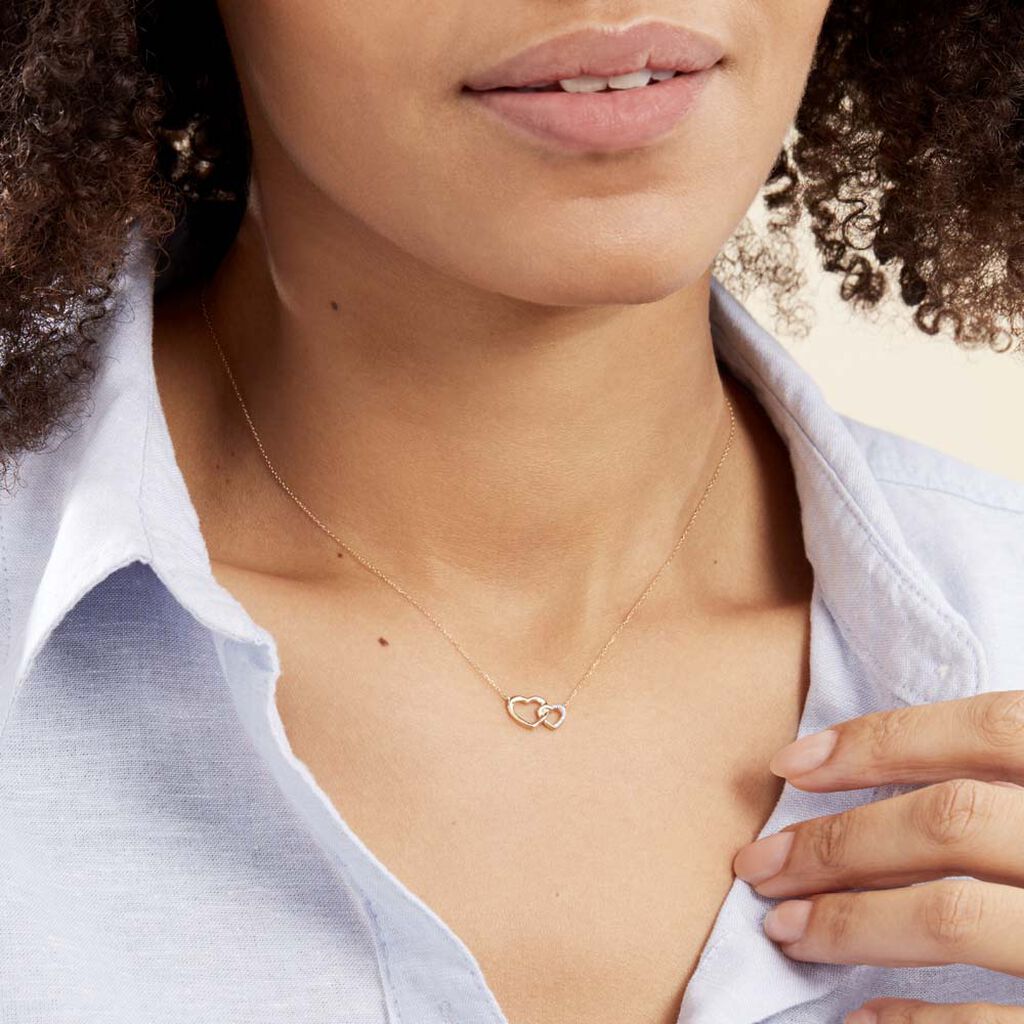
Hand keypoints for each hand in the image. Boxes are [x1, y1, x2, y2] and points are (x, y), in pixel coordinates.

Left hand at [731, 690, 1023, 1022]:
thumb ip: (1018, 782)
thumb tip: (894, 768)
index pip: (985, 730)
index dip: (877, 740)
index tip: (790, 765)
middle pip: (949, 823)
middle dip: (835, 842)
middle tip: (758, 863)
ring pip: (952, 916)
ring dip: (848, 923)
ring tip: (784, 930)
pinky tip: (858, 1020)